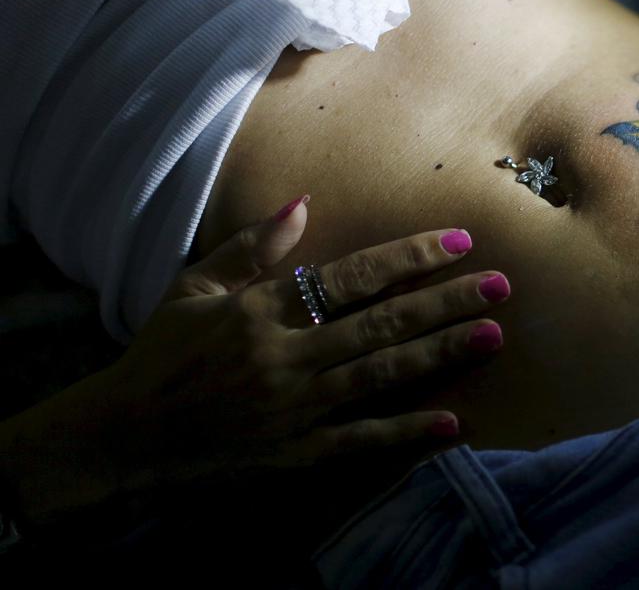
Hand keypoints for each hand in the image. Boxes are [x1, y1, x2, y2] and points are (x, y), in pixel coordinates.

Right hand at [101, 195, 508, 499]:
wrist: (122, 435)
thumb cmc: (161, 355)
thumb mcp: (193, 288)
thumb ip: (251, 247)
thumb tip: (304, 201)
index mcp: (261, 312)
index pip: (351, 276)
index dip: (408, 256)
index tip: (459, 241)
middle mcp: (284, 357)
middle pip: (380, 323)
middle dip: (444, 301)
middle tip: (501, 285)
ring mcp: (292, 408)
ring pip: (379, 375)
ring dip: (438, 354)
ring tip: (491, 335)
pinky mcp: (294, 453)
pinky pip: (359, 441)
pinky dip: (405, 434)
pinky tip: (453, 424)